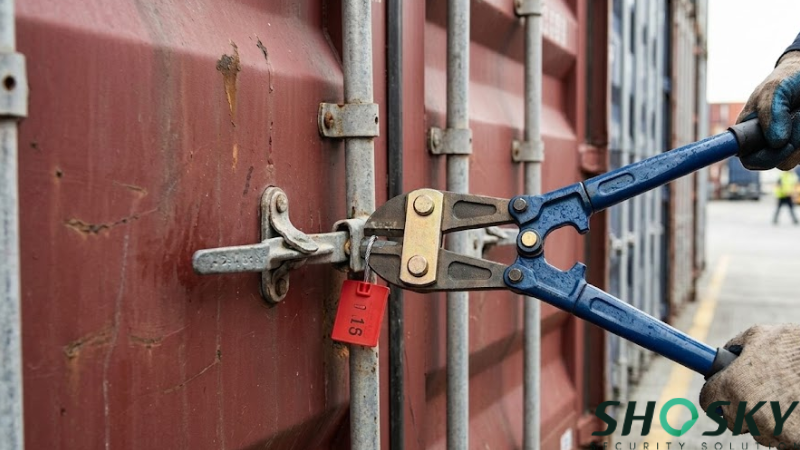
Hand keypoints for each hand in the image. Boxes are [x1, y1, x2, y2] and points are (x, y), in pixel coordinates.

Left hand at [700, 324, 799, 445]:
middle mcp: (746, 410)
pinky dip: (786, 430)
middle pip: (732, 421)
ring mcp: (771, 428)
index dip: (714, 395)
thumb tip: (723, 356)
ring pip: (758, 433)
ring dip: (765, 421)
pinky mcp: (792, 439)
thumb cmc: (794, 347)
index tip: (721, 393)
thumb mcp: (759, 336)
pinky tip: (795, 411)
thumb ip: (734, 348)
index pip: (708, 401)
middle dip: (740, 409)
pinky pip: (782, 441)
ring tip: (782, 399)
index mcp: (731, 385)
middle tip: (757, 395)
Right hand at [738, 52, 799, 169]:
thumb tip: (776, 143)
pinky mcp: (799, 147)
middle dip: (789, 142)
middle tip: (798, 116)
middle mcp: (765, 145)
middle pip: (775, 161)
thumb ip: (771, 112)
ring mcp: (785, 148)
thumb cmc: (786, 79)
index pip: (748, 159)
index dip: (760, 158)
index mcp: (748, 134)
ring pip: (793, 158)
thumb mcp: (775, 89)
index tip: (778, 143)